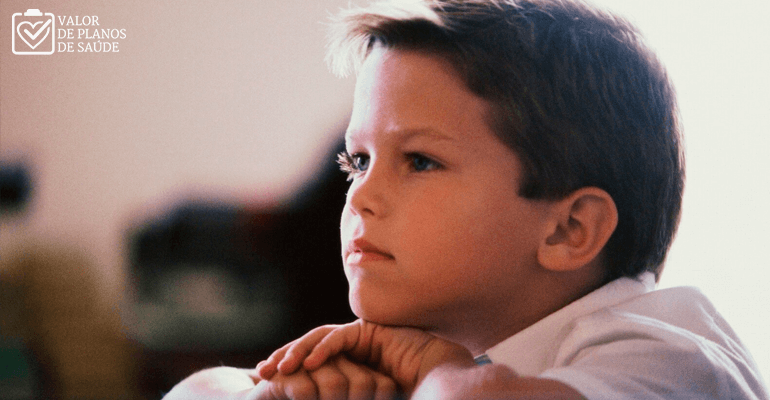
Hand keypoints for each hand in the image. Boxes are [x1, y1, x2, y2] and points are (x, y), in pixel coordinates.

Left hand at [256, 320, 474, 392]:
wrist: (441, 394)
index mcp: (351, 373)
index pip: (314, 371)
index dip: (290, 378)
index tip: (267, 388)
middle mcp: (355, 355)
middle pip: (312, 352)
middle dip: (286, 360)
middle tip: (263, 374)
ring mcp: (364, 340)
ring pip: (322, 340)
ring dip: (298, 351)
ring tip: (280, 369)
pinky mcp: (373, 331)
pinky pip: (341, 336)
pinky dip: (323, 349)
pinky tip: (308, 364)